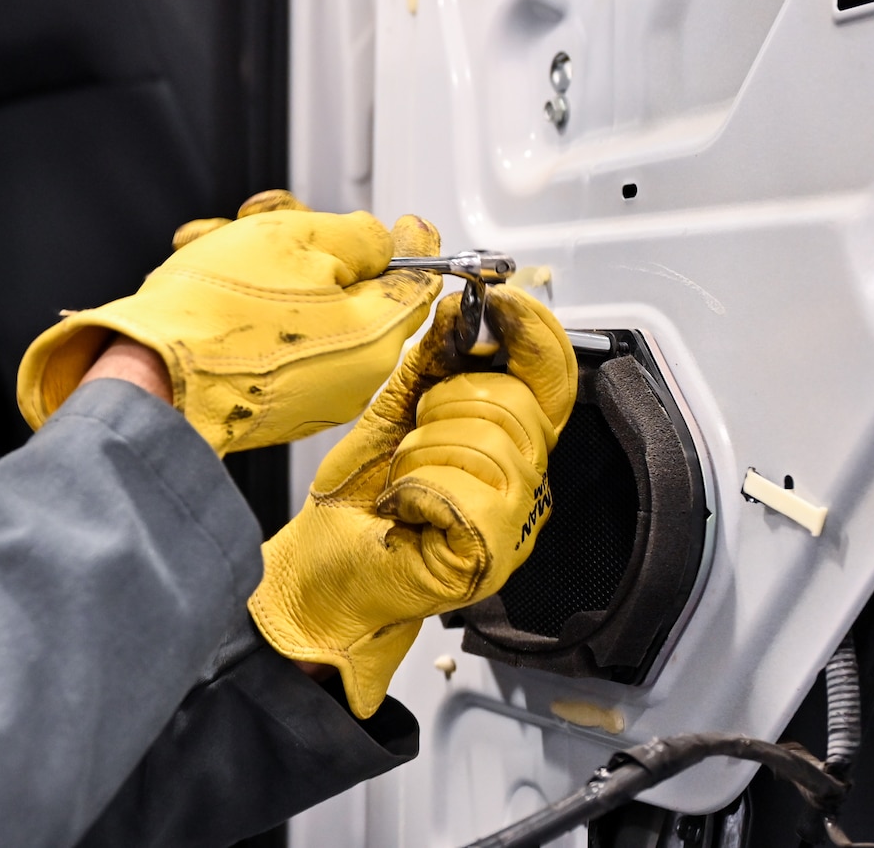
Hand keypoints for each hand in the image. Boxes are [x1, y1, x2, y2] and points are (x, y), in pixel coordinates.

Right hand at [16, 191, 442, 455]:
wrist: (148, 374)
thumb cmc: (215, 313)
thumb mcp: (293, 240)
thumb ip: (354, 235)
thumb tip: (382, 241)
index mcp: (374, 338)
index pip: (417, 282)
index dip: (411, 241)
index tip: (407, 222)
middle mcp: (350, 377)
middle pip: (353, 288)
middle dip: (310, 241)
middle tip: (275, 216)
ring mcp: (308, 394)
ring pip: (304, 306)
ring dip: (266, 264)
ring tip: (218, 243)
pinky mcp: (266, 400)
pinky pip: (273, 337)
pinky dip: (246, 303)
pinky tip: (207, 277)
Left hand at [248, 286, 575, 716]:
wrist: (318, 571)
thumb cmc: (356, 503)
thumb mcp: (393, 412)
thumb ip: (431, 361)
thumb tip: (459, 308)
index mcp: (508, 441)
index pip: (554, 376)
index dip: (533, 333)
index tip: (497, 302)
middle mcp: (522, 481)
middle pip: (516, 403)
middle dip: (447, 403)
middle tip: (412, 438)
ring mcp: (512, 521)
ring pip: (488, 444)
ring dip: (423, 452)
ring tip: (405, 480)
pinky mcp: (488, 554)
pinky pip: (460, 490)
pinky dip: (415, 491)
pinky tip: (406, 511)